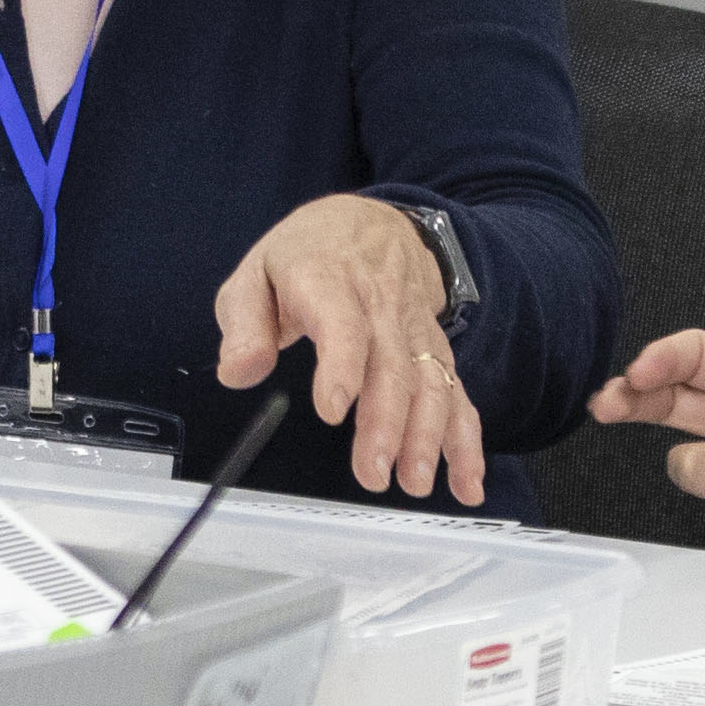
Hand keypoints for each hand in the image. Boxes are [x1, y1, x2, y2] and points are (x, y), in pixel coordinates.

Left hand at [215, 196, 480, 504]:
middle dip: (388, 422)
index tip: (333, 409)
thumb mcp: (256, 274)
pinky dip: (466, 439)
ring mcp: (413, 328)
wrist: (371, 223)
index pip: (342, 322)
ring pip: (430, 380)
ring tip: (414, 482)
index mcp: (328, 280)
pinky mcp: (434, 348)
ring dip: (427, 435)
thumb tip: (238, 372)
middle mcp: (380, 305)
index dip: (342, 364)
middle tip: (374, 472)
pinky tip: (466, 481)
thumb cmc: (306, 257)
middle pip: (391, 363)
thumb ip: (244, 325)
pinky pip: (455, 392)